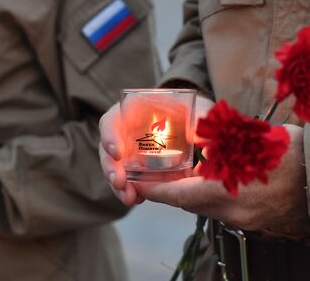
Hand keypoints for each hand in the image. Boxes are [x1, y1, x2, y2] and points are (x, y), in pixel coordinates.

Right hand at [99, 95, 214, 205]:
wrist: (200, 124)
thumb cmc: (195, 111)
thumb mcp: (200, 109)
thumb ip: (200, 119)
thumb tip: (196, 136)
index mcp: (135, 109)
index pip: (112, 120)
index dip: (110, 135)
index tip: (118, 153)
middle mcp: (127, 130)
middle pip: (108, 148)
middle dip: (110, 168)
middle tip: (119, 182)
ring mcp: (131, 151)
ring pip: (115, 169)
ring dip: (118, 185)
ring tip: (129, 198)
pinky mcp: (139, 168)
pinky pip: (129, 181)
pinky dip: (131, 191)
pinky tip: (137, 199)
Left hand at [134, 125, 309, 235]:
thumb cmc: (293, 152)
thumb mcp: (253, 137)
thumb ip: (222, 140)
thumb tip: (199, 135)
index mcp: (228, 190)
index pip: (178, 195)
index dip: (154, 190)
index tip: (137, 183)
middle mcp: (233, 211)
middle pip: (190, 204)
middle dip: (172, 191)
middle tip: (157, 176)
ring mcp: (246, 220)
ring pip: (207, 208)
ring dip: (194, 194)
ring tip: (188, 174)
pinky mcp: (256, 222)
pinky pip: (225, 211)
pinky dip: (214, 198)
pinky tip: (218, 181)